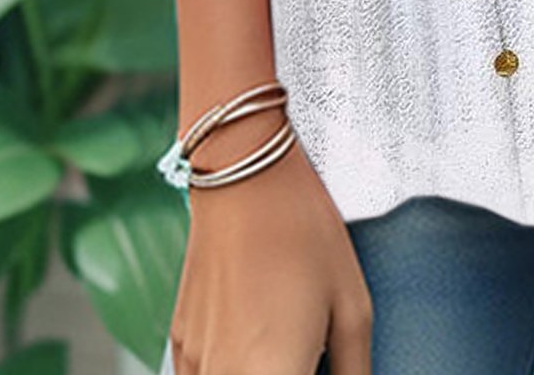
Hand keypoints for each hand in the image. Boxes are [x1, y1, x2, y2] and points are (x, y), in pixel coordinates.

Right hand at [169, 130, 371, 374]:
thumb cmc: (305, 235)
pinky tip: (260, 348)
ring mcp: (195, 367)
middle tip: (309, 359)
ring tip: (286, 351)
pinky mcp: (179, 347)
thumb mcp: (352, 307)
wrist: (242, 178)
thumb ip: (354, 372)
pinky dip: (233, 372)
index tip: (322, 369)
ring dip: (262, 372)